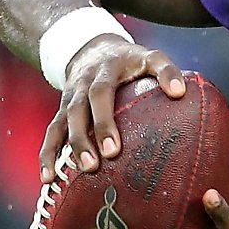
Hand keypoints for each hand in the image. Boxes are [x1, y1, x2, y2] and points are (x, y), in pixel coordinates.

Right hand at [42, 34, 186, 180]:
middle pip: (82, 107)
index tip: (115, 146)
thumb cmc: (129, 61)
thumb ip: (166, 70)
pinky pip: (51, 134)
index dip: (107, 116)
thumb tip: (181, 92)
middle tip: (107, 157)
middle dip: (93, 132)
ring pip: (64, 122)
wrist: (91, 49)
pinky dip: (47, 155)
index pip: (104, 90)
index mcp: (105, 71)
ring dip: (72, 147)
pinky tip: (49, 179)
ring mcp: (70, 98)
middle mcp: (83, 84)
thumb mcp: (149, 56)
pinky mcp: (61, 111)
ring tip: (82, 170)